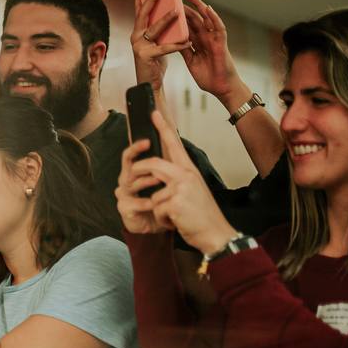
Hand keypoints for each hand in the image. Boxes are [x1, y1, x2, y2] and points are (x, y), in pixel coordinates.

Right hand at [116, 138, 166, 235]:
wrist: (158, 229)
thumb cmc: (162, 204)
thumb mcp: (167, 183)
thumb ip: (166, 167)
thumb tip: (175, 145)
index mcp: (136, 173)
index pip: (133, 155)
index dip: (138, 145)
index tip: (148, 138)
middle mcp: (127, 181)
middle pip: (127, 163)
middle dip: (136, 152)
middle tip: (148, 145)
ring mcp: (124, 194)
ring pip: (131, 182)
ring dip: (146, 181)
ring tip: (159, 180)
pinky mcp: (124, 208)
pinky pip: (133, 203)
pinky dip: (145, 203)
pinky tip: (153, 204)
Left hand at [130, 111, 236, 253]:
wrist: (217, 234)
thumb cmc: (203, 215)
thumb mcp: (193, 190)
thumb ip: (179, 178)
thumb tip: (160, 172)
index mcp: (190, 170)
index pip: (175, 144)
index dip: (163, 128)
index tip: (154, 113)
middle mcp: (186, 175)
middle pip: (153, 164)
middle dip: (137, 172)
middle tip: (130, 179)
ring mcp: (181, 187)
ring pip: (153, 193)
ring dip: (158, 209)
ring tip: (173, 216)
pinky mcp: (175, 202)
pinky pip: (156, 209)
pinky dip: (162, 220)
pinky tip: (177, 223)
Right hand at [132, 0, 189, 98]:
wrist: (150, 83)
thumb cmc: (155, 61)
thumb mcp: (157, 40)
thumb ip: (159, 27)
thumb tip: (171, 9)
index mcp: (138, 30)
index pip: (139, 7)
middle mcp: (135, 36)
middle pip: (143, 13)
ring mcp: (139, 46)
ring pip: (154, 29)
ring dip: (166, 19)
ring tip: (177, 10)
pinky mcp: (146, 56)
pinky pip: (164, 48)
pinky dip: (176, 45)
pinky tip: (187, 42)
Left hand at [180, 0, 248, 107]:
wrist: (220, 88)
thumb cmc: (207, 76)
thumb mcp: (191, 60)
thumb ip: (184, 49)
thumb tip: (171, 40)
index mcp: (197, 41)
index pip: (186, 24)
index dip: (177, 15)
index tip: (166, 6)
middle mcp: (205, 37)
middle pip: (194, 18)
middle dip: (185, 6)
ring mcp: (213, 38)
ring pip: (206, 18)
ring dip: (198, 5)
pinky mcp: (221, 42)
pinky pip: (218, 27)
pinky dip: (213, 17)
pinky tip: (207, 8)